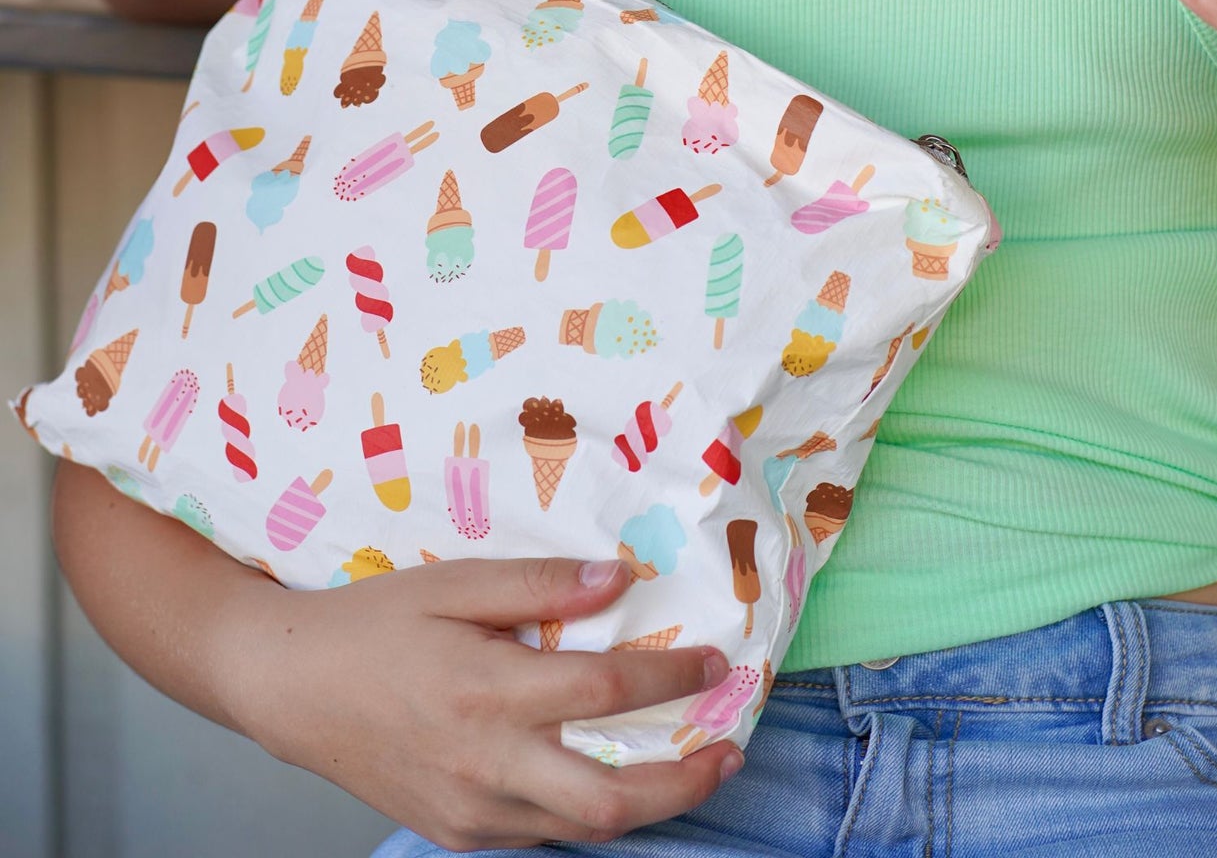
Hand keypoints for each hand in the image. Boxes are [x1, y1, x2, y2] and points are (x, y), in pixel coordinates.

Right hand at [235, 554, 742, 849]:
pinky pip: (538, 835)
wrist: (290, 686)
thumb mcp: (455, 580)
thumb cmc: (374, 623)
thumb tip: (618, 579)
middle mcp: (485, 765)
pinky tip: (609, 777)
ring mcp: (470, 812)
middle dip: (685, 782)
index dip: (674, 679)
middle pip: (610, 802)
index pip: (608, 691)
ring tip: (691, 767)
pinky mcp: (455, 834)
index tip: (716, 661)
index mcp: (489, 692)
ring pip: (580, 832)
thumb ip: (540, 585)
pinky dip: (585, 813)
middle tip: (731, 748)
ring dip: (646, 806)